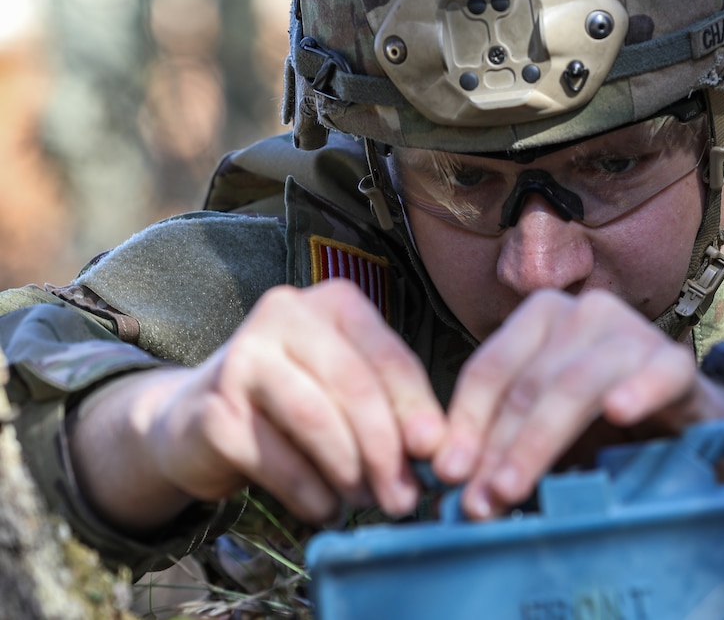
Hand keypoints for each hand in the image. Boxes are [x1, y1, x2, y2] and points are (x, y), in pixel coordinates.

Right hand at [71, 280, 445, 530]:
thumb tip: (436, 451)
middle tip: (405, 498)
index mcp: (334, 302)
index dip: (417, 409)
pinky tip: (326, 509)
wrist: (200, 419)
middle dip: (386, 449)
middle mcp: (285, 315)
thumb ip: (392, 408)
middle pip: (354, 385)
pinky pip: (275, 458)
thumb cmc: (295, 400)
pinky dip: (309, 492)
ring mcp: (242, 357)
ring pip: (315, 418)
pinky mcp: (214, 408)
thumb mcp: (349, 390)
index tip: (435, 453)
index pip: (388, 357)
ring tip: (367, 502)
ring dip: (349, 471)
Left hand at [431, 288, 723, 518]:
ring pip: (575, 385)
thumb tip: (453, 479)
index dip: (465, 423)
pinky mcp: (677, 361)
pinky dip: (638, 392)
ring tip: (513, 485)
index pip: (489, 369)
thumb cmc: (602, 425)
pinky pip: (656, 376)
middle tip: (479, 499)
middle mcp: (584, 313)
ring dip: (538, 441)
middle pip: (527, 383)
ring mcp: (632, 332)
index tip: (448, 473)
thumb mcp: (542, 429)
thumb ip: (500, 443)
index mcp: (541, 318)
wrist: (684, 424)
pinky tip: (619, 414)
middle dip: (497, 447)